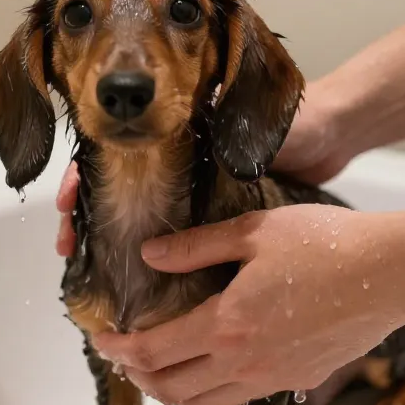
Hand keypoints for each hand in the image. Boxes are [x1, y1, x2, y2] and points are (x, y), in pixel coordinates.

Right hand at [53, 81, 351, 255]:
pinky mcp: (214, 216)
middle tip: (68, 246)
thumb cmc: (292, 124)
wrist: (336, 136)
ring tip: (87, 266)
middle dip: (84, 215)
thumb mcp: (243, 125)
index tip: (68, 199)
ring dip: (107, 239)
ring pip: (135, 217)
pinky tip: (137, 281)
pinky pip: (174, 240)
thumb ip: (212, 128)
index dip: (82, 176)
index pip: (110, 152)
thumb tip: (160, 131)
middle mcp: (173, 163)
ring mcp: (190, 191)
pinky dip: (151, 258)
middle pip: (113, 190)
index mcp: (171, 134)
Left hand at [90, 205, 404, 404]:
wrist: (390, 273)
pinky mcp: (299, 379)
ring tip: (159, 371)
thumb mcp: (254, 231)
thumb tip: (151, 254)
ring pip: (206, 402)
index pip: (155, 352)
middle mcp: (245, 362)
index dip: (120, 351)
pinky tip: (212, 368)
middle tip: (123, 358)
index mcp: (228, 324)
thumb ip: (196, 247)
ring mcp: (273, 376)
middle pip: (173, 389)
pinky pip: (241, 397)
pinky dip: (212, 391)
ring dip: (172, 392)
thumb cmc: (329, 245)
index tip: (102, 341)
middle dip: (138, 377)